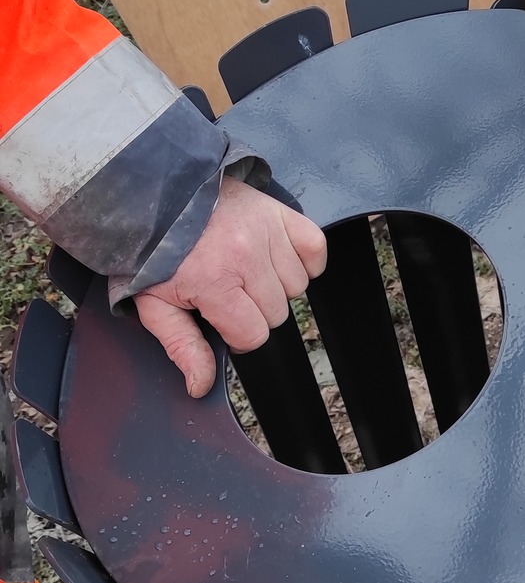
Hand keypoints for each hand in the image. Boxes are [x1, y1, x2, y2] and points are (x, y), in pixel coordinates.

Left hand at [134, 176, 327, 398]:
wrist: (156, 196)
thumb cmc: (153, 251)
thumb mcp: (155, 304)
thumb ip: (182, 346)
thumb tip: (200, 385)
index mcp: (214, 281)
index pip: (253, 335)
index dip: (237, 336)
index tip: (221, 320)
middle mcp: (246, 255)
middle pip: (277, 313)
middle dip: (253, 310)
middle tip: (228, 291)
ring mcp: (266, 231)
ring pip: (298, 286)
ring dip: (276, 285)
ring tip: (247, 271)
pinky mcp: (279, 212)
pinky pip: (314, 248)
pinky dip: (303, 259)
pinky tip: (276, 259)